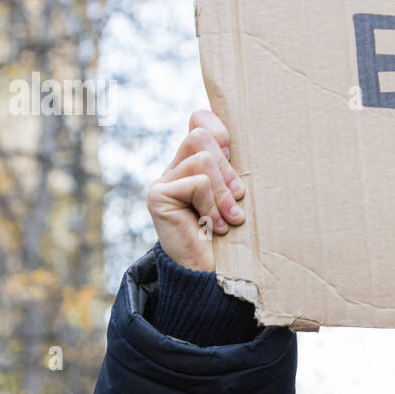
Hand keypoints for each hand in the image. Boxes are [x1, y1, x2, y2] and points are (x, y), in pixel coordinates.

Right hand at [147, 110, 245, 271]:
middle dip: (227, 169)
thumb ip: (228, 165)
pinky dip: (212, 205)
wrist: (212, 273)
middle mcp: (175, 167)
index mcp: (194, 162)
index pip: (201, 120)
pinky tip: (214, 227)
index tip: (233, 154)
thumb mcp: (235, 194)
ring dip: (223, 193)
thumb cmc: (231, 235)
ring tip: (229, 219)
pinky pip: (197, 183)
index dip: (219, 129)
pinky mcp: (157, 194)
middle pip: (201, 136)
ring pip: (202, 160)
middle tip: (237, 199)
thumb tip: (219, 129)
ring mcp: (162, 180)